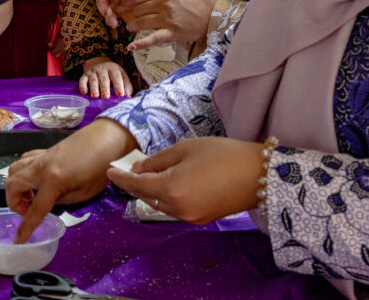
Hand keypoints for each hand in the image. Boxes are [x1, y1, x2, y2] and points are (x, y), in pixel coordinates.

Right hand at [6, 119, 136, 242]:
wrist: (106, 140)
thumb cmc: (99, 169)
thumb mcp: (82, 193)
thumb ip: (61, 201)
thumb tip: (48, 202)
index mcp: (52, 180)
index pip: (34, 209)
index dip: (26, 228)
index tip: (18, 241)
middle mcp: (40, 167)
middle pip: (13, 185)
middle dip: (14, 203)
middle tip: (28, 211)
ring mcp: (41, 156)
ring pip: (14, 169)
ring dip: (16, 186)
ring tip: (31, 195)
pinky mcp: (45, 150)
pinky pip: (24, 160)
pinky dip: (23, 171)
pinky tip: (36, 178)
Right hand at [79, 57, 132, 97]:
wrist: (99, 63)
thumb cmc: (113, 74)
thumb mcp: (122, 76)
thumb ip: (126, 86)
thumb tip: (128, 96)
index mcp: (113, 68)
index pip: (116, 77)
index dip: (118, 85)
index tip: (120, 94)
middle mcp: (102, 69)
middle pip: (104, 79)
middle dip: (105, 88)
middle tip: (106, 97)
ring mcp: (92, 71)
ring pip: (93, 80)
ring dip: (94, 88)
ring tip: (95, 96)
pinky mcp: (85, 75)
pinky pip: (82, 80)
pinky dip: (82, 86)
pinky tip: (84, 93)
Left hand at [106, 137, 264, 224]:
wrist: (259, 174)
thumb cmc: (222, 155)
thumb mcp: (185, 149)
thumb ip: (157, 161)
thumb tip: (138, 169)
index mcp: (171, 189)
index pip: (136, 185)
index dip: (120, 178)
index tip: (108, 171)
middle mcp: (178, 208)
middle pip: (146, 196)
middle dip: (136, 183)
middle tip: (127, 169)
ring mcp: (190, 217)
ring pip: (160, 204)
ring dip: (151, 191)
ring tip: (149, 174)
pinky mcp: (201, 219)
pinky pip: (174, 208)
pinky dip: (166, 197)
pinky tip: (169, 183)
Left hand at [123, 0, 216, 47]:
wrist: (214, 15)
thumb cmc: (199, 1)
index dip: (134, 0)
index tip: (134, 4)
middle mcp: (163, 4)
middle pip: (139, 8)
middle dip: (134, 13)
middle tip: (133, 16)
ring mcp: (167, 19)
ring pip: (142, 22)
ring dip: (133, 25)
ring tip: (131, 27)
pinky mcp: (172, 33)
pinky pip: (153, 39)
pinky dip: (141, 44)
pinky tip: (131, 47)